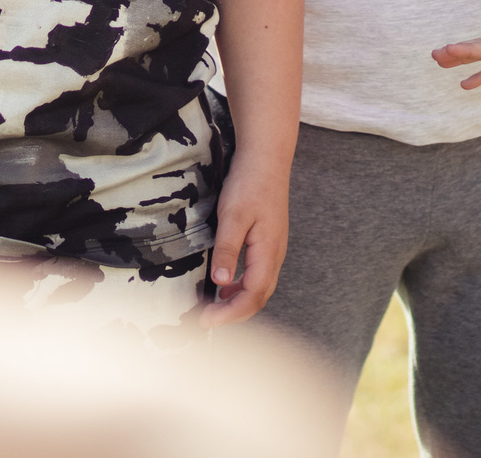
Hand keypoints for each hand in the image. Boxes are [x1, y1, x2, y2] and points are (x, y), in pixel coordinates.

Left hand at [202, 158, 289, 326]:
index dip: (230, 314)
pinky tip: (225, 284)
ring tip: (213, 307)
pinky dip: (241, 287)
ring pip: (259, 288)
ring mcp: (273, 250)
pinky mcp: (267, 243)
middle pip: (258, 298)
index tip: (206, 320)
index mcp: (268, 253)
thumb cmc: (250, 184)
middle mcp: (275, 256)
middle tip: (205, 319)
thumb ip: (227, 249)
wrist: (266, 159)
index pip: (253, 296)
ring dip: (237, 302)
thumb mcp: (233, 216)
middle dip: (233, 314)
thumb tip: (220, 282)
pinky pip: (257, 275)